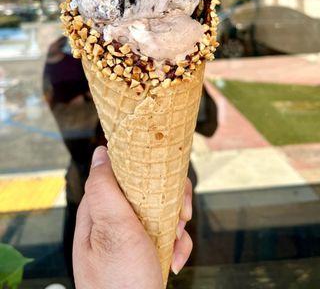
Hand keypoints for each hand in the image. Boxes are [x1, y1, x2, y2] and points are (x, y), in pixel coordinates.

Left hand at [73, 146, 192, 288]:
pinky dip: (177, 244)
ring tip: (176, 242)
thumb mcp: (112, 229)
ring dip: (176, 225)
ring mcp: (131, 236)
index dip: (147, 170)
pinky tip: (174, 259)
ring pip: (161, 211)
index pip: (122, 172)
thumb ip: (104, 188)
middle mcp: (114, 220)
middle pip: (147, 190)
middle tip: (180, 217)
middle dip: (169, 201)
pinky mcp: (145, 250)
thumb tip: (101, 152)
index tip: (166, 181)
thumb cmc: (120, 281)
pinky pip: (166, 235)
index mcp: (100, 209)